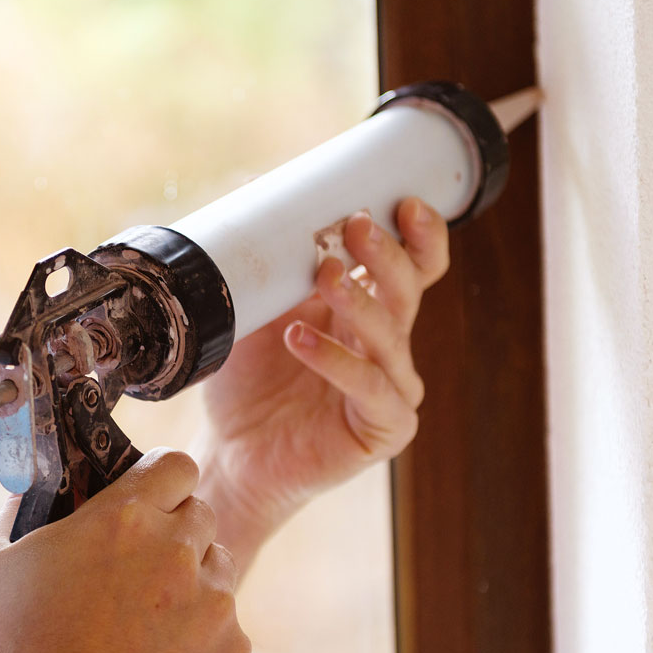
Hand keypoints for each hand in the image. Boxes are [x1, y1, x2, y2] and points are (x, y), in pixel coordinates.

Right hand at [0, 449, 250, 652]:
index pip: (174, 463)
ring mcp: (212, 602)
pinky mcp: (232, 650)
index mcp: (123, 518)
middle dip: (171, 530)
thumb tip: (32, 484)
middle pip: (198, 512)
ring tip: (143, 620)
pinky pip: (226, 624)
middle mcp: (177, 550)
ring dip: (189, 580)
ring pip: (217, 566)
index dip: (159, 478)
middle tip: (135, 565)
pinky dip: (199, 635)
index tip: (146, 497)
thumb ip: (14, 509)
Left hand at [196, 198, 449, 568]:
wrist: (232, 451)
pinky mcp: (384, 428)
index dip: (420, 236)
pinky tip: (301, 339)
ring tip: (326, 275)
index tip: (405, 201)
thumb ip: (274, 274)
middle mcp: (388, 347)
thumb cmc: (248, 383)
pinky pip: (370, 388)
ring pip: (392, 335)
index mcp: (368, 312)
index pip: (414, 268)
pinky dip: (336, 360)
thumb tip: (267, 212)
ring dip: (360, 300)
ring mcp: (391, 388)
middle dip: (386, 254)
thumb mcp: (256, 316)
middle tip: (357, 226)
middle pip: (408, 291)